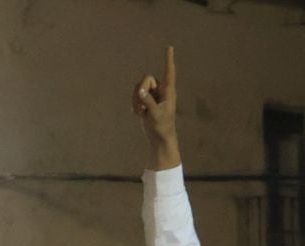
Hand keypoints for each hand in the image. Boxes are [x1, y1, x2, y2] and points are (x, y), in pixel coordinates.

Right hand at [133, 46, 179, 167]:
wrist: (159, 139)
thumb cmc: (162, 127)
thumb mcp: (156, 115)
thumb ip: (148, 102)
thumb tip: (140, 91)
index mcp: (168, 91)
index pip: (169, 72)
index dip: (168, 60)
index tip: (170, 47)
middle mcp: (161, 90)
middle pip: (146, 78)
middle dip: (141, 90)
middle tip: (143, 106)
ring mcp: (152, 95)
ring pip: (138, 87)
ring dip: (136, 100)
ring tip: (142, 113)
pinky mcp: (145, 101)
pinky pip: (135, 95)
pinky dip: (134, 105)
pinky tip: (139, 114)